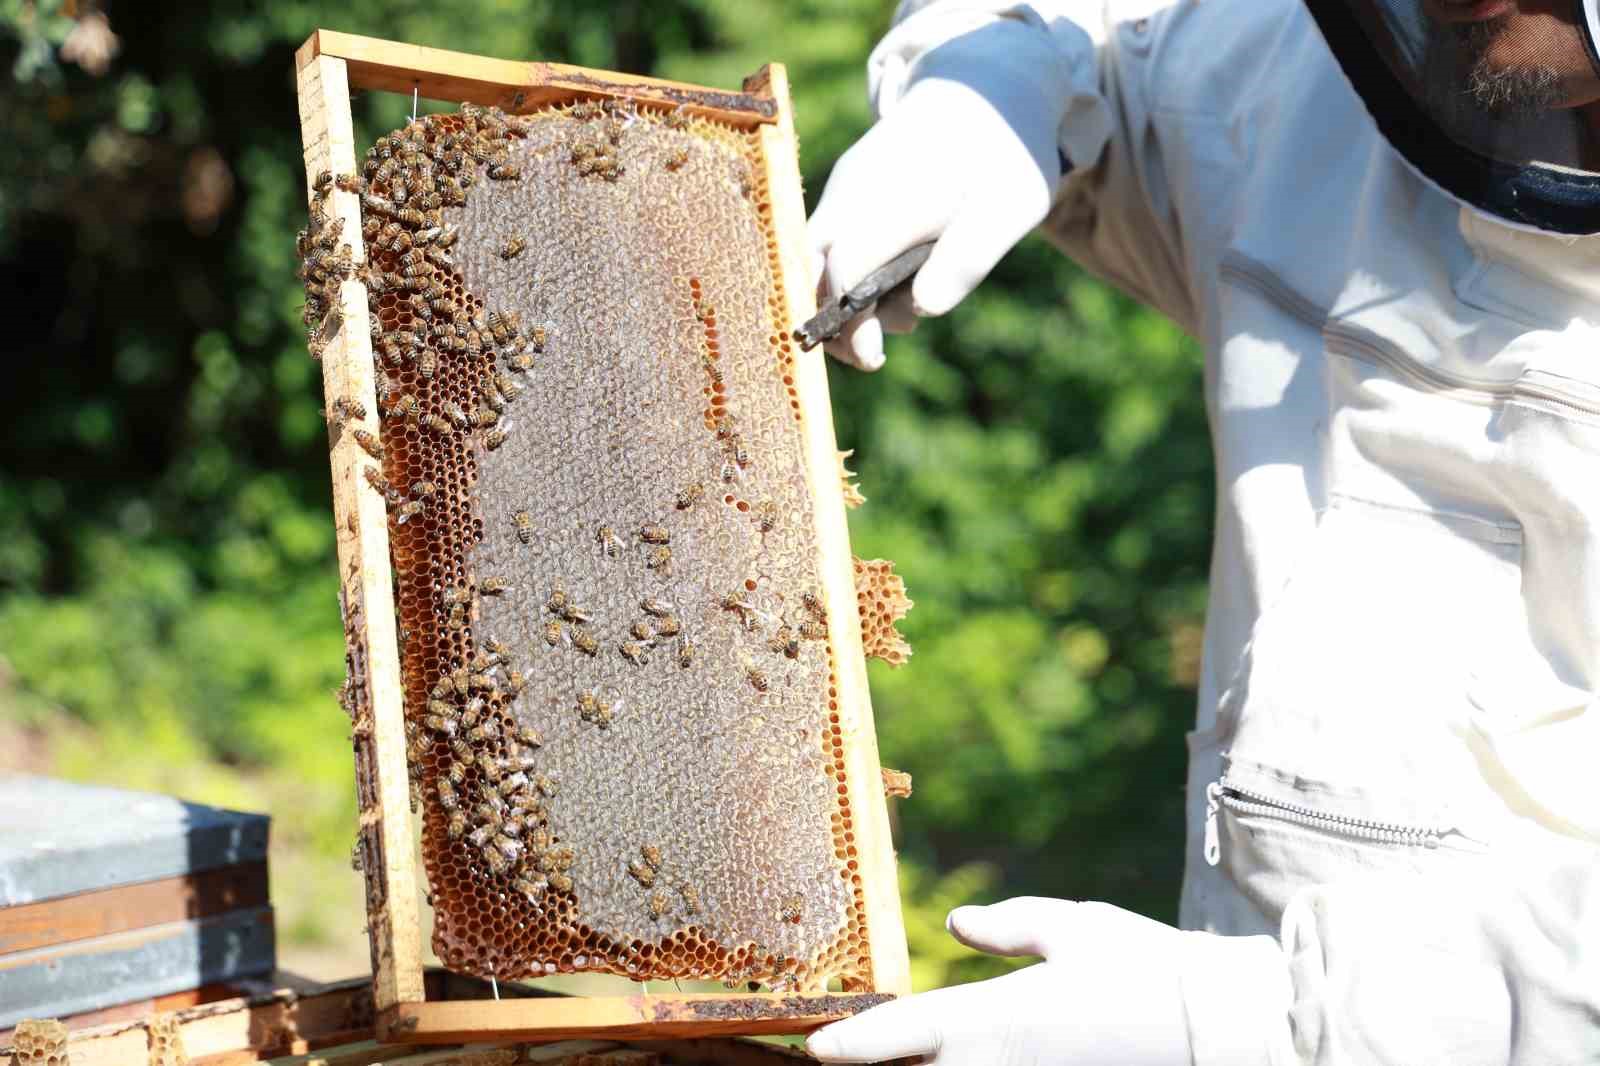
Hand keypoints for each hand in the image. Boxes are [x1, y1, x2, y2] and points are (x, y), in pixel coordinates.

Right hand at [806, 19, 1069, 370]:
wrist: (987, 88)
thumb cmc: (1005, 155)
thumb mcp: (1011, 209)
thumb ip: (966, 260)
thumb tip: (923, 309)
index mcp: (891, 200)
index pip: (843, 271)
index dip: (849, 323)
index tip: (874, 359)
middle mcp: (854, 192)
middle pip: (811, 269)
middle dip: (831, 321)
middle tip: (872, 357)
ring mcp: (845, 187)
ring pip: (815, 256)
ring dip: (843, 297)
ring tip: (902, 310)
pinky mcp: (847, 188)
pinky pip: (830, 239)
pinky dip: (848, 271)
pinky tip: (892, 282)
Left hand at [806, 897, 1193, 1065]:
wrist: (1226, 1031)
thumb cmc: (1151, 971)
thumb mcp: (1076, 929)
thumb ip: (1011, 927)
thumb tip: (960, 922)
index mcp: (996, 1018)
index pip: (903, 1033)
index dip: (854, 1043)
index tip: (818, 1049)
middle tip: (864, 1053)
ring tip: (913, 1055)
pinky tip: (974, 1059)